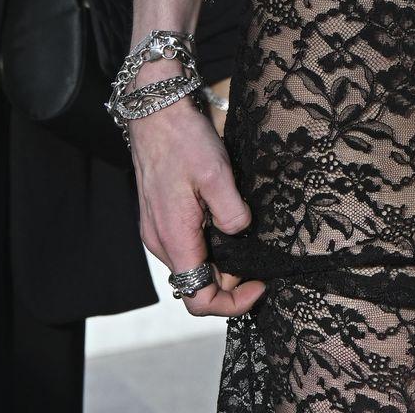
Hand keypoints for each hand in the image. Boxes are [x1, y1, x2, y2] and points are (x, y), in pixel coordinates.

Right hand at [130, 67, 263, 317]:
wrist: (155, 113)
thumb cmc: (183, 140)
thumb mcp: (216, 173)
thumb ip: (231, 211)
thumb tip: (241, 233)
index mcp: (174, 238)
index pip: (198, 297)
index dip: (232, 302)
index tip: (259, 286)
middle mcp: (161, 242)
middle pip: (196, 283)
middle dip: (229, 279)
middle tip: (258, 257)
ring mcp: (157, 230)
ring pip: (191, 263)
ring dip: (219, 260)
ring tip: (244, 236)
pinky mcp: (159, 218)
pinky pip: (185, 244)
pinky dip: (207, 244)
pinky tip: (225, 221)